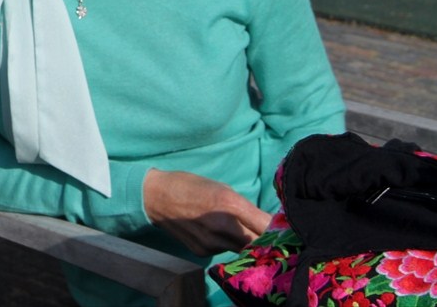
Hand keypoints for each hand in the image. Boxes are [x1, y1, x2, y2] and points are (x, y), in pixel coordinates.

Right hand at [143, 169, 270, 256]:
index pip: (267, 225)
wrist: (155, 196)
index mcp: (230, 203)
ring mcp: (211, 242)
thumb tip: (267, 224)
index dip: (276, 228)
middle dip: (263, 238)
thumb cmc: (191, 185)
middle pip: (257, 242)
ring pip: (241, 249)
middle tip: (263, 232)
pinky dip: (225, 244)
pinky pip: (223, 251)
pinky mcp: (202, 252)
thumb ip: (244, 207)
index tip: (281, 227)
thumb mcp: (222, 188)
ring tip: (233, 228)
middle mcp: (222, 226)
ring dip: (244, 242)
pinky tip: (214, 232)